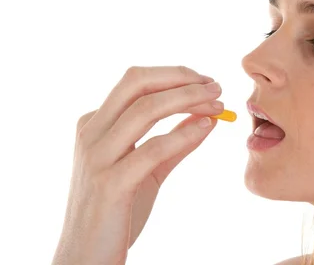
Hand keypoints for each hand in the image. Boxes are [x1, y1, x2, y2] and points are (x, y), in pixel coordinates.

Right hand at [52, 66, 224, 264]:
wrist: (86, 257)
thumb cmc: (117, 210)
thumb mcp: (148, 169)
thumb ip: (174, 142)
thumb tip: (207, 116)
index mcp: (96, 124)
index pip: (137, 82)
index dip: (176, 76)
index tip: (207, 82)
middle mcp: (91, 133)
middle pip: (137, 82)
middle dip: (181, 78)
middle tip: (215, 86)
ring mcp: (97, 157)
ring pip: (145, 109)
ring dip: (189, 100)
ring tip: (219, 105)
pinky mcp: (110, 184)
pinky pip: (153, 149)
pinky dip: (184, 134)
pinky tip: (207, 128)